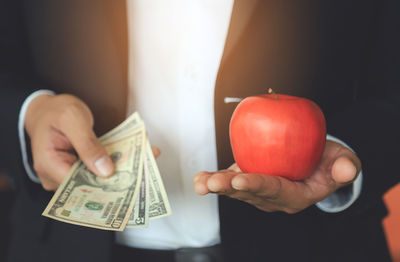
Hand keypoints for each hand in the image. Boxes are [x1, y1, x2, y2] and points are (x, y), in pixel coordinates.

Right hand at [25, 94, 160, 190]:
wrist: (49, 108)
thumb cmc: (56, 111)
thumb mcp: (73, 119)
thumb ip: (88, 144)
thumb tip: (105, 170)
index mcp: (48, 165)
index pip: (78, 185)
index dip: (104, 183)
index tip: (130, 177)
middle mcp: (56, 175)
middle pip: (90, 184)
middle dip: (119, 175)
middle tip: (145, 165)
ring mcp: (69, 174)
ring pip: (98, 178)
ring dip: (121, 168)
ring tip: (145, 157)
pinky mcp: (80, 169)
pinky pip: (99, 169)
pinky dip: (116, 162)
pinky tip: (135, 155)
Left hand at [193, 140, 360, 213]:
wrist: (316, 163)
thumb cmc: (329, 162)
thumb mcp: (344, 162)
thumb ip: (346, 167)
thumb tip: (346, 170)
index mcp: (296, 196)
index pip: (275, 191)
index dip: (257, 186)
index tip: (239, 181)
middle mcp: (273, 198)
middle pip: (250, 194)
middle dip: (229, 189)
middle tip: (211, 183)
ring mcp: (259, 191)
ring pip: (236, 191)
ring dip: (217, 185)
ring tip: (200, 182)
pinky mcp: (249, 179)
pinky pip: (231, 181)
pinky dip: (215, 178)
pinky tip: (200, 177)